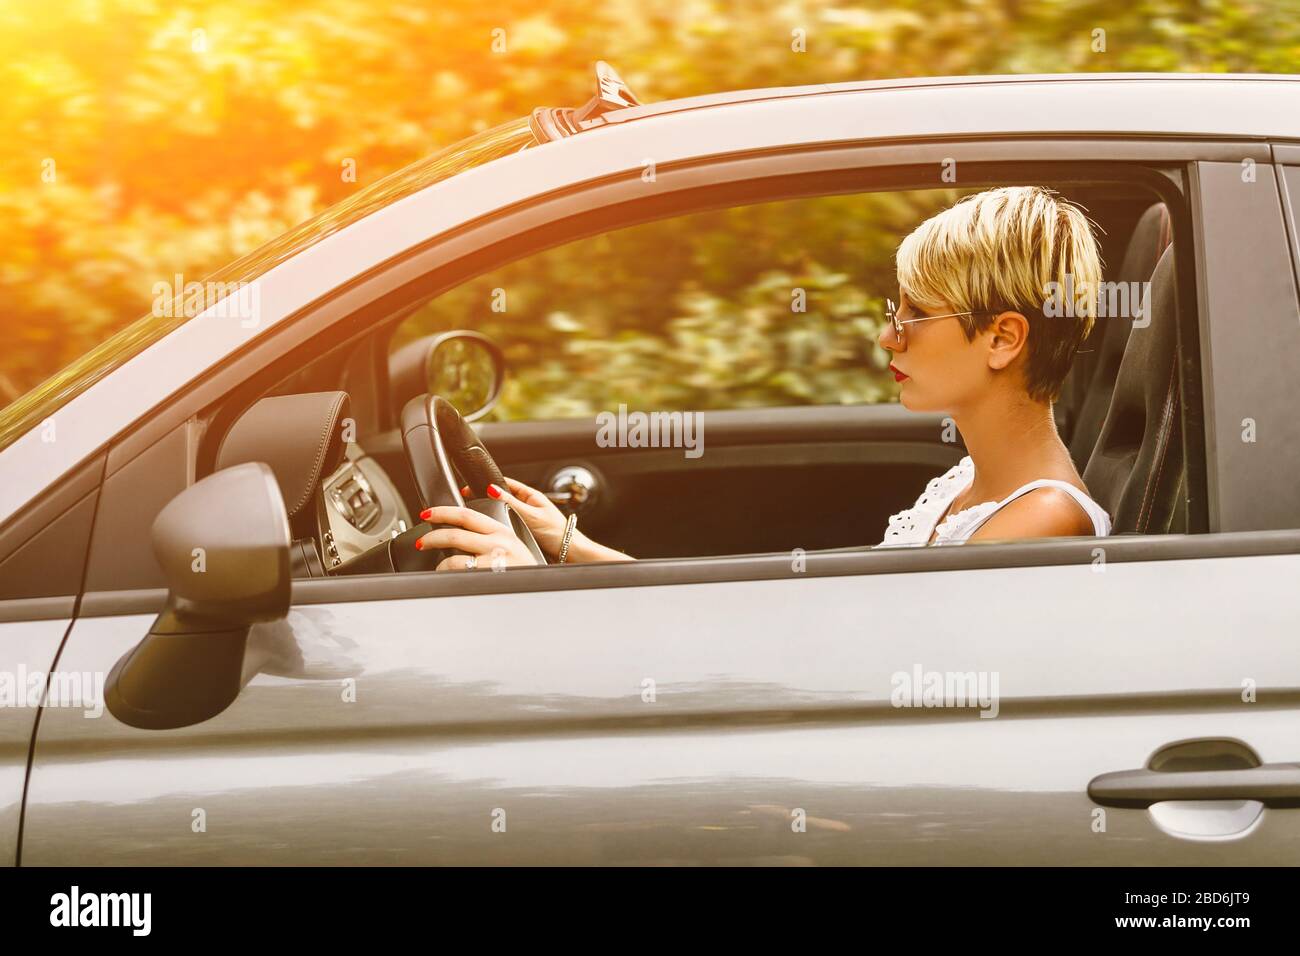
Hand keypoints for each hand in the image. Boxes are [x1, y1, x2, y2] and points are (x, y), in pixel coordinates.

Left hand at [414, 505, 538, 570]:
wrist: (542, 589)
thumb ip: (492, 537)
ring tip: (440, 567)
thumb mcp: (513, 546)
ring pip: (453, 556)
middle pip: (455, 533)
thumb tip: (462, 533)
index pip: (467, 514)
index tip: (429, 513)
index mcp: (502, 530)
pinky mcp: (490, 575)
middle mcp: (498, 541)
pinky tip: (449, 577)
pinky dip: (448, 574)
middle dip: (432, 536)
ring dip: (440, 563)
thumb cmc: (526, 570)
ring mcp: (494, 559)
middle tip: (422, 541)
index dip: (443, 512)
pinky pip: (459, 573)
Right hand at [474, 477, 570, 559]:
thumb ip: (511, 503)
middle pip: (503, 499)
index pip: (506, 483)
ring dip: (495, 516)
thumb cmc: (557, 532)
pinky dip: (500, 527)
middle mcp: (527, 506)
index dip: (489, 484)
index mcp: (531, 496)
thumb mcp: (531, 515)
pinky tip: (495, 532)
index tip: (471, 487)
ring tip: (484, 519)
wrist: (568, 552)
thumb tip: (492, 489)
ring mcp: (525, 519)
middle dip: (489, 501)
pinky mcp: (524, 532)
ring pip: (504, 514)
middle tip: (473, 503)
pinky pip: (508, 526)